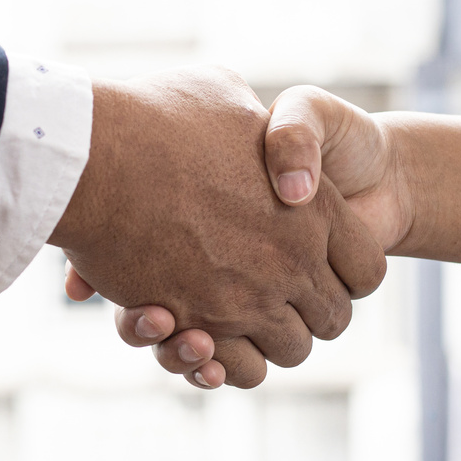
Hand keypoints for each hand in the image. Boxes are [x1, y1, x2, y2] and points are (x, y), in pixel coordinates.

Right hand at [51, 68, 385, 387]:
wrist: (95, 158)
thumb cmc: (154, 119)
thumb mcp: (223, 91)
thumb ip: (250, 121)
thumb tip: (256, 127)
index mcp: (315, 208)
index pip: (365, 269)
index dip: (347, 272)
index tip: (318, 264)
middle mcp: (292, 261)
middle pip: (332, 319)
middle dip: (307, 312)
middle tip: (272, 292)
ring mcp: (248, 300)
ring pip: (288, 351)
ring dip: (263, 341)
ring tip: (229, 316)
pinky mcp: (197, 325)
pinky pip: (229, 369)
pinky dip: (218, 363)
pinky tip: (196, 335)